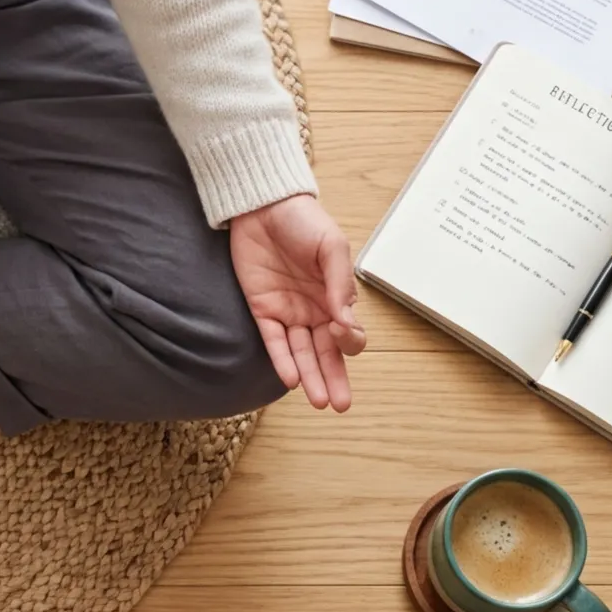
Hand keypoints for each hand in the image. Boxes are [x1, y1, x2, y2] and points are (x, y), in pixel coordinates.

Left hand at [229, 192, 364, 411]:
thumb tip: (346, 320)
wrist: (265, 205)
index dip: (349, 339)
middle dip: (334, 380)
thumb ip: (339, 282)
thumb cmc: (304, 221)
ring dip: (310, 377)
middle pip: (327, 353)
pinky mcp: (261, 309)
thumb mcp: (332, 246)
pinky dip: (282, 359)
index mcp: (336, 298)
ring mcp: (288, 312)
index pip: (348, 333)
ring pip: (301, 353)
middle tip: (340, 405)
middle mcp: (314, 311)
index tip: (341, 330)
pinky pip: (273, 340)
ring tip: (318, 402)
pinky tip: (291, 378)